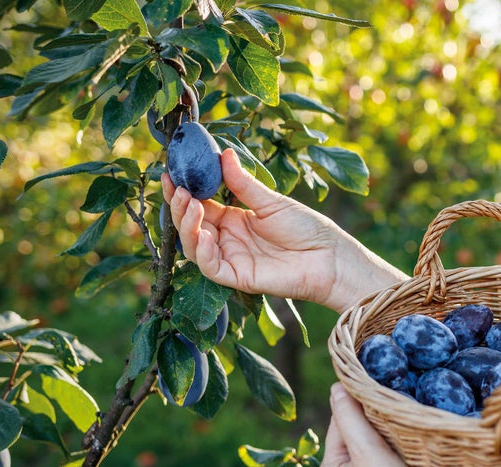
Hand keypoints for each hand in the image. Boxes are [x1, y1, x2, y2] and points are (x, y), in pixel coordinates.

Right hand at [162, 149, 407, 311]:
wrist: (330, 257)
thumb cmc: (307, 228)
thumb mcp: (272, 201)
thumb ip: (244, 184)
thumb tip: (224, 154)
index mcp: (234, 219)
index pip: (200, 204)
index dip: (184, 190)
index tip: (171, 173)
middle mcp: (228, 239)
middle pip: (192, 224)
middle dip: (180, 206)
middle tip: (178, 187)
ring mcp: (231, 258)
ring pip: (194, 245)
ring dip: (187, 225)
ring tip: (190, 204)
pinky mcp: (237, 277)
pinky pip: (210, 266)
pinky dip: (201, 251)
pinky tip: (202, 233)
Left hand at [317, 383, 438, 466]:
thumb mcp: (368, 452)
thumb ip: (350, 418)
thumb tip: (337, 386)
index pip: (339, 422)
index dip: (357, 403)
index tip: (377, 389)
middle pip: (356, 438)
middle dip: (373, 423)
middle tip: (395, 409)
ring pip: (371, 454)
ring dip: (386, 441)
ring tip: (402, 430)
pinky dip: (394, 459)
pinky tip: (407, 454)